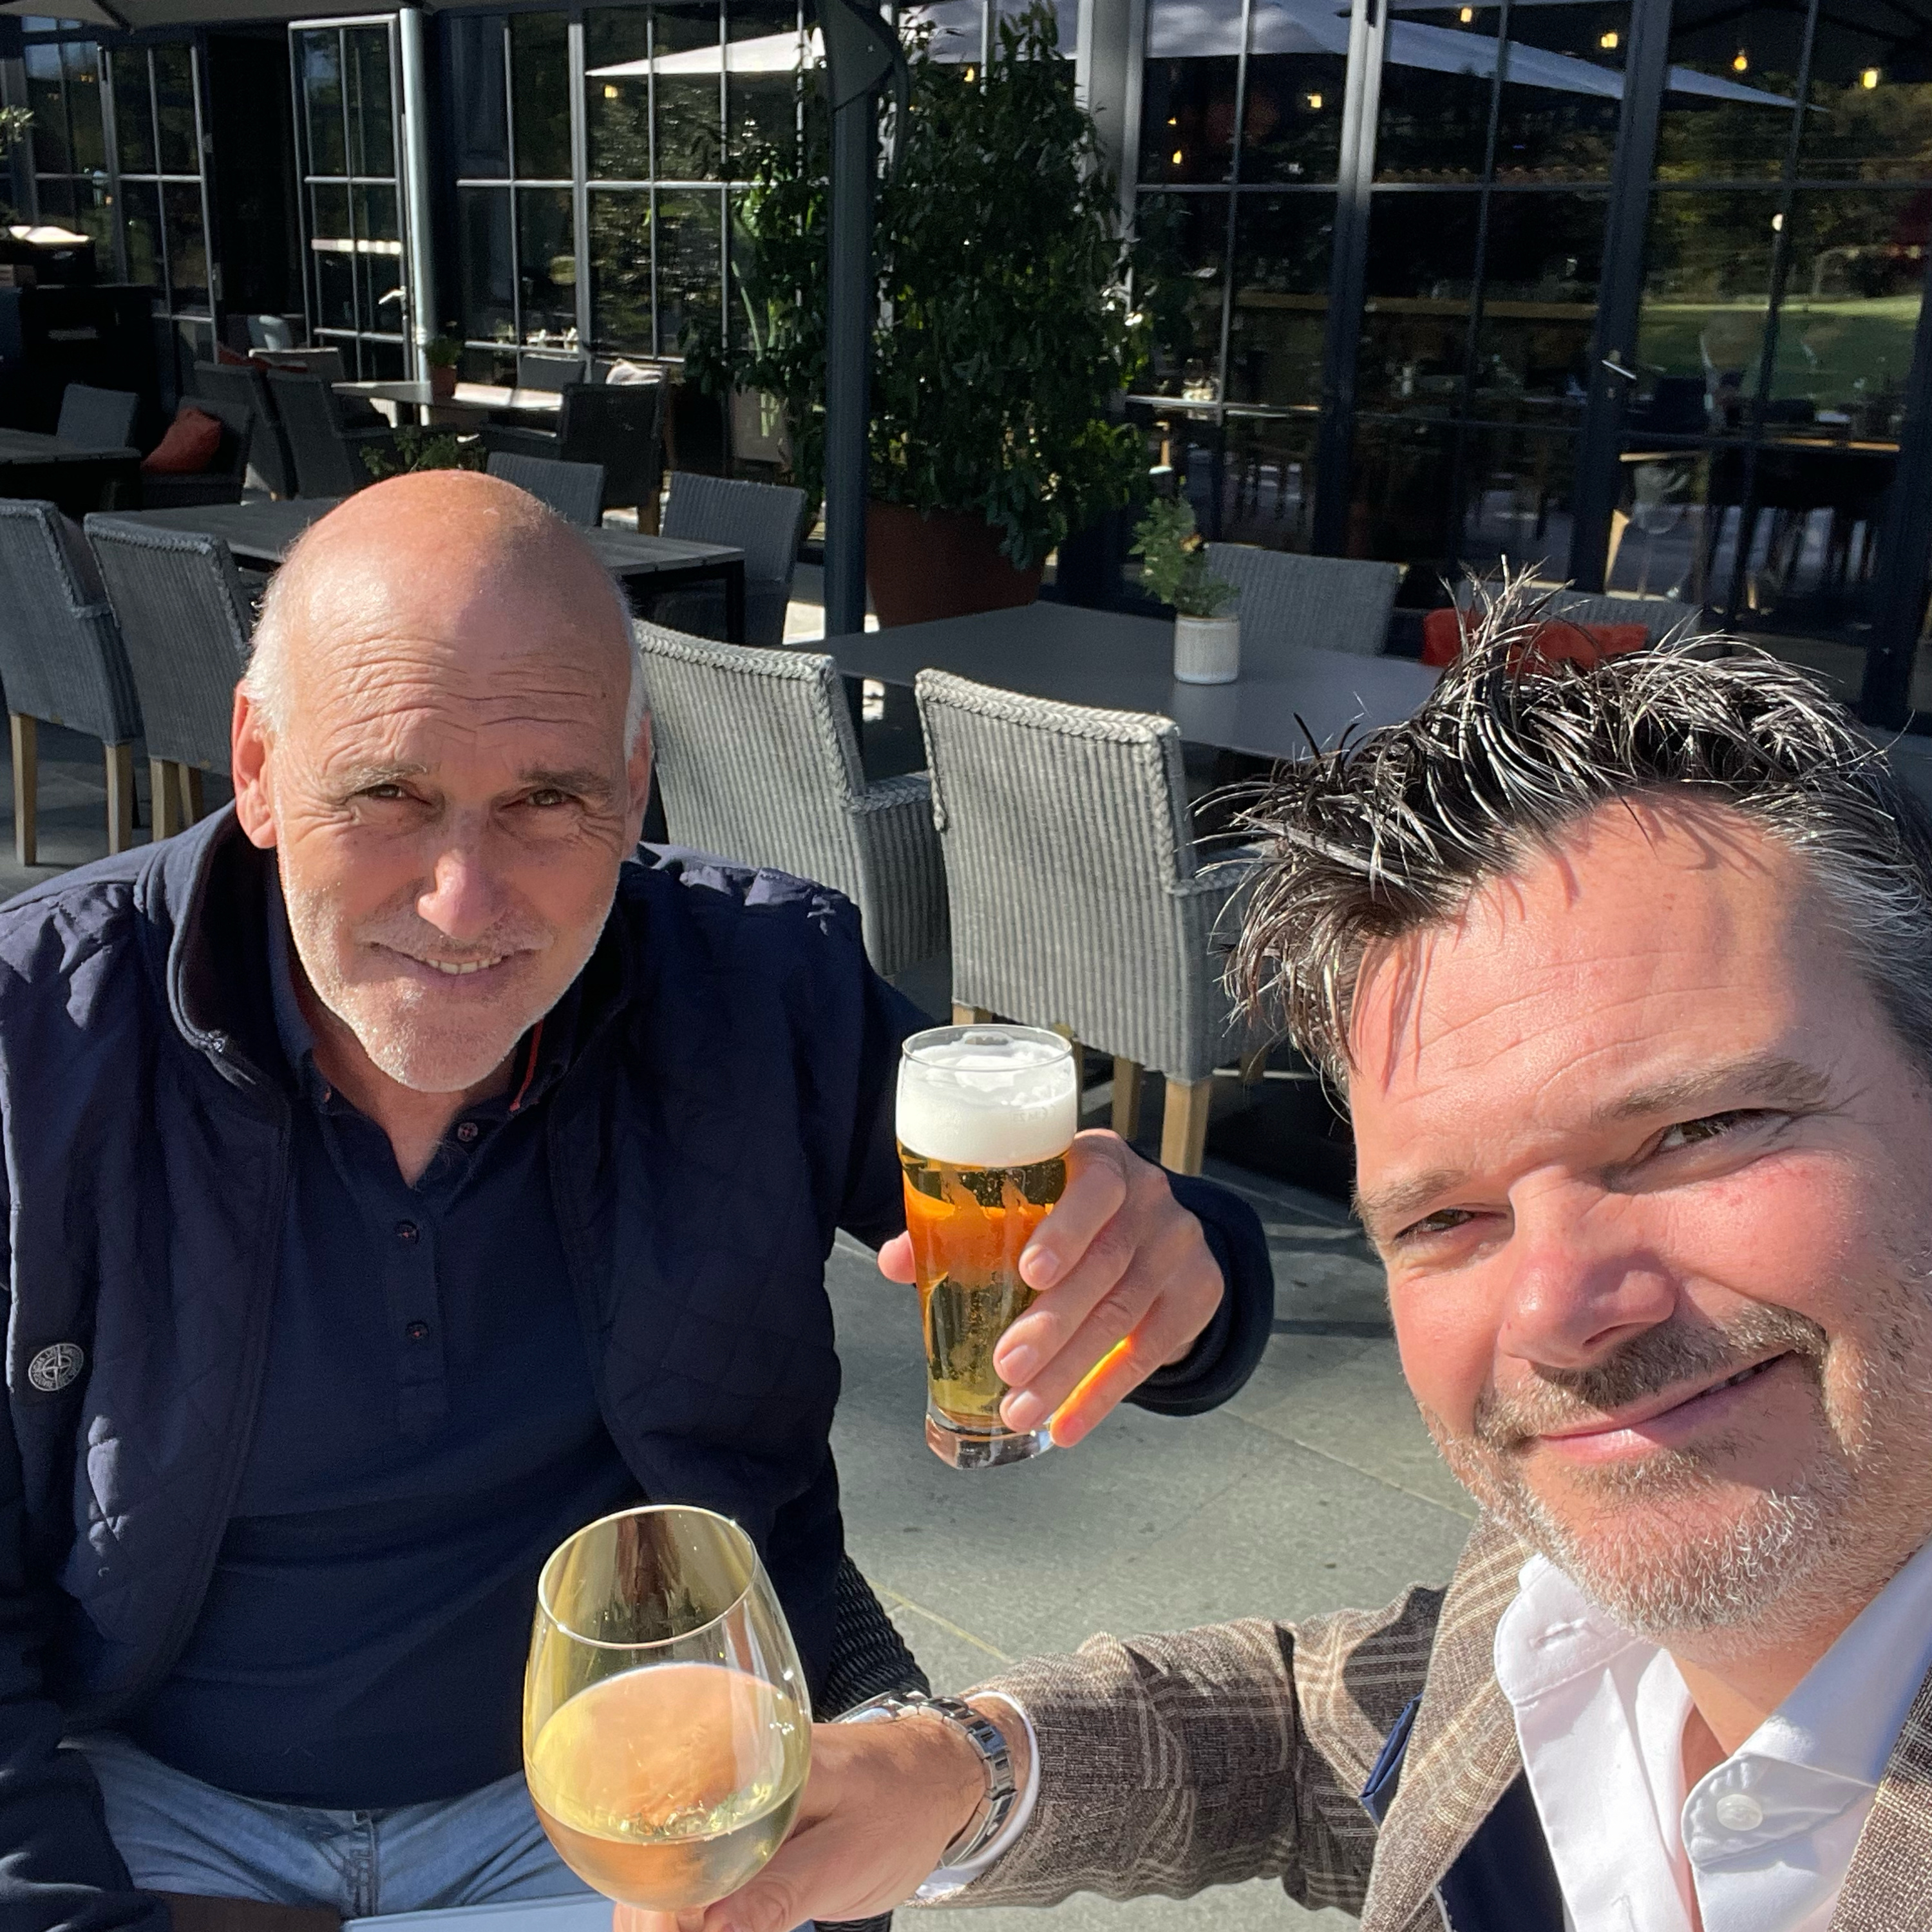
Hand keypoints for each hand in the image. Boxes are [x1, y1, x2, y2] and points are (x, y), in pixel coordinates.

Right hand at [611, 1707, 1008, 1931]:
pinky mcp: (745, 1809)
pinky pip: (698, 1853)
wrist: (942, 1776)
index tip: (655, 1931)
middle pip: (660, 1833)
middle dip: (648, 1901)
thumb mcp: (849, 1858)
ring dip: (659, 1902)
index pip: (678, 1822)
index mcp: (762, 1761)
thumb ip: (781, 1891)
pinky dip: (683, 1895)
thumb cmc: (905, 1808)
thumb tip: (711, 1927)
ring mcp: (738, 1785)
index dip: (655, 1890)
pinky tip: (678, 1923)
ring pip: (672, 1847)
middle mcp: (739, 1761)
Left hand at [878, 1129, 1222, 1446]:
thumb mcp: (1031, 1200)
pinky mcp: (1199, 1291)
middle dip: (1054, 1321)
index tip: (1029, 1272)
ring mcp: (1179, 1245)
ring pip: (1125, 1314)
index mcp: (1100, 1161)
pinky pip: (1153, 1349)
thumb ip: (964, 1226)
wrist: (1153, 1224)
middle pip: (1107, 1263)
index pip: (1095, 1188)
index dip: (1065, 1229)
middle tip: (1007, 1365)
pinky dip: (1106, 1393)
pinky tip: (1068, 1425)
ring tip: (1021, 1409)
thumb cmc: (1069, 1210)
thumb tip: (894, 1262)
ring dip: (1070, 1370)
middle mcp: (1150, 1197)